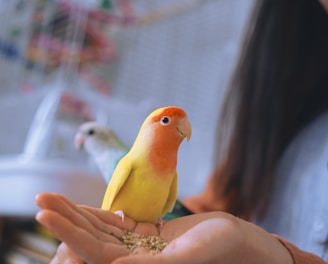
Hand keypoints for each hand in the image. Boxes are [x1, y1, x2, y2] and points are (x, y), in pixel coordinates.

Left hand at [35, 192, 292, 263]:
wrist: (236, 241)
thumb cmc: (220, 249)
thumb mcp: (189, 256)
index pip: (96, 253)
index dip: (70, 233)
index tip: (46, 214)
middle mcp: (134, 262)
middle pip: (91, 240)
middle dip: (65, 220)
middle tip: (41, 199)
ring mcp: (139, 247)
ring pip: (101, 230)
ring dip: (76, 214)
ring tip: (52, 197)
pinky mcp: (146, 234)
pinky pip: (117, 223)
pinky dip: (99, 213)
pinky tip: (81, 206)